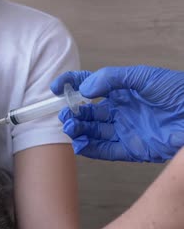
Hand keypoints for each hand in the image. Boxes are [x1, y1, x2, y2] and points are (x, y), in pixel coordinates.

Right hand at [50, 66, 183, 161]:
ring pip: (93, 132)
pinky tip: (78, 145)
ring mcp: (125, 130)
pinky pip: (105, 151)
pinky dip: (90, 149)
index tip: (56, 88)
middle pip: (88, 113)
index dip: (71, 86)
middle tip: (65, 115)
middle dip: (73, 114)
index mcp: (121, 91)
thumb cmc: (178, 92)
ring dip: (78, 131)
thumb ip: (112, 79)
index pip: (89, 87)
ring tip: (70, 128)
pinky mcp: (132, 149)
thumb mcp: (143, 77)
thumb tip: (85, 88)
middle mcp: (120, 111)